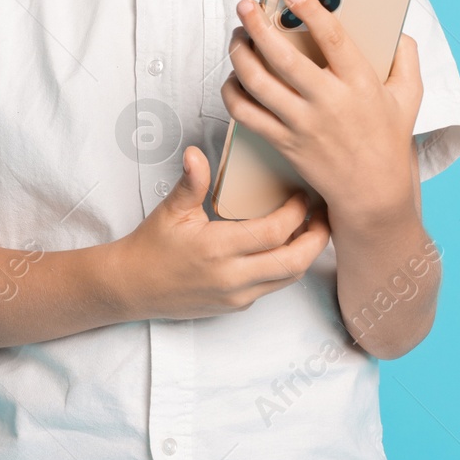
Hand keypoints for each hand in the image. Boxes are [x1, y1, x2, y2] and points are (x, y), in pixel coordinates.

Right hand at [108, 145, 329, 320]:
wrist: (134, 286)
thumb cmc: (153, 247)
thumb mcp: (171, 211)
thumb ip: (191, 182)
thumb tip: (195, 153)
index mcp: (217, 249)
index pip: (274, 233)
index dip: (296, 213)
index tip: (301, 194)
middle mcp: (232, 277)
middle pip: (295, 262)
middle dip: (318, 238)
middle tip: (325, 214)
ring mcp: (237, 295)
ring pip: (289, 278)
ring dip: (307, 253)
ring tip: (313, 228)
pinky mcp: (237, 305)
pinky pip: (273, 287)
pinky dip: (286, 266)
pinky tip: (286, 246)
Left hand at [222, 0, 422, 225]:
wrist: (373, 194)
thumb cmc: (388, 141)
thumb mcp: (409, 97)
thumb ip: (406, 59)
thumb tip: (398, 30)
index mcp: (361, 84)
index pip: (332, 38)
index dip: (309, 9)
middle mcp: (329, 102)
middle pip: (282, 57)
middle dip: (258, 25)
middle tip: (247, 5)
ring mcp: (302, 124)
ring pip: (257, 83)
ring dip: (239, 53)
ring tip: (237, 36)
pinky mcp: (283, 142)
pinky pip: (246, 114)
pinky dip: (232, 92)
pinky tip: (233, 77)